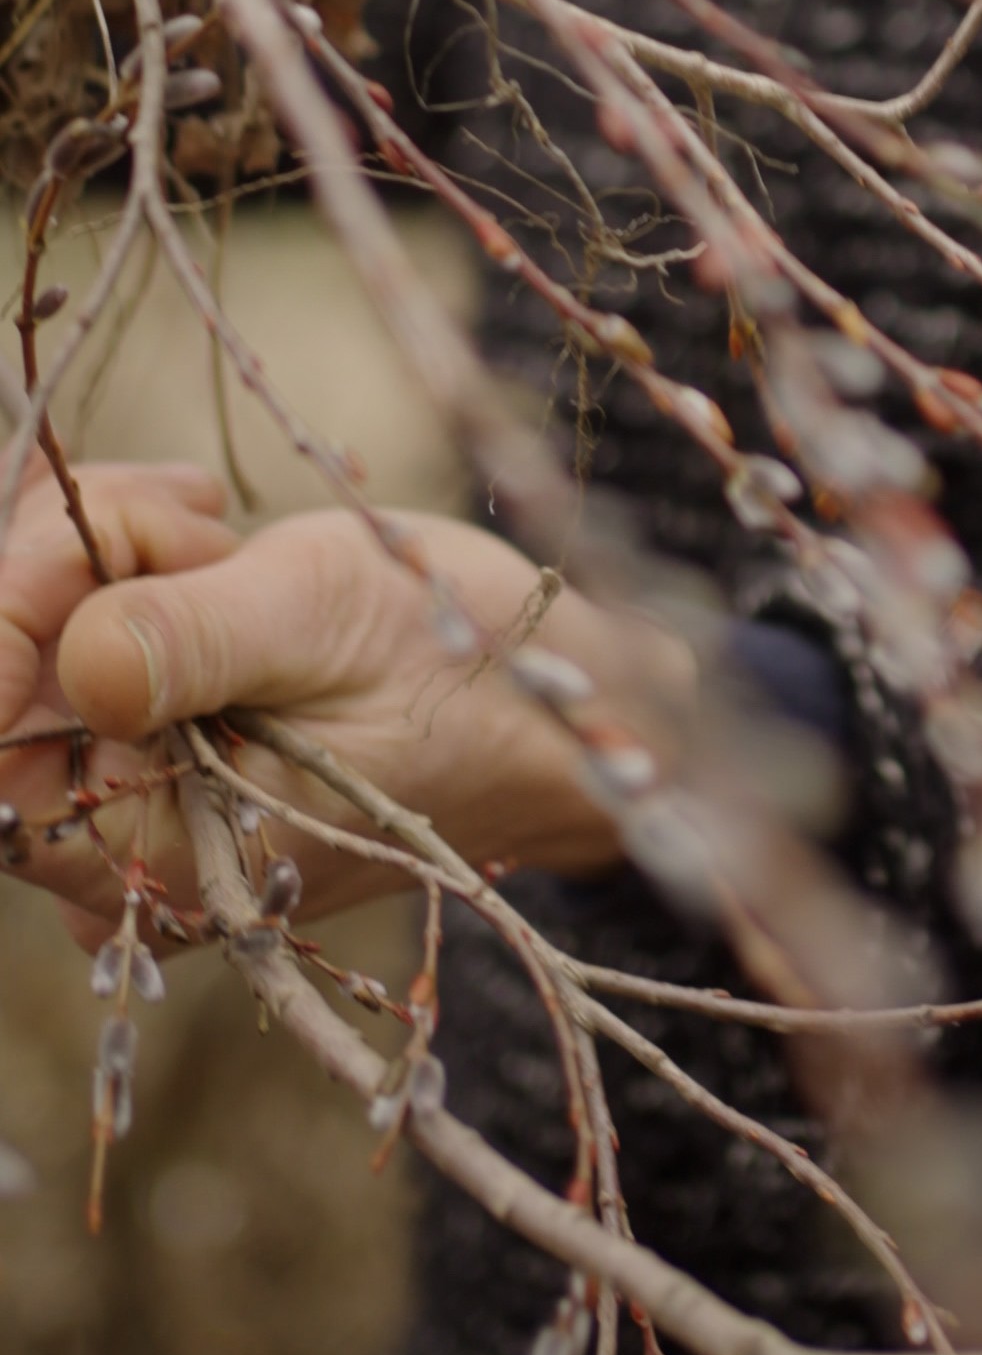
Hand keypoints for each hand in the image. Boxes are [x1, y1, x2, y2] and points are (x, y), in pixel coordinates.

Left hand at [0, 465, 681, 943]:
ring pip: (30, 649)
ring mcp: (128, 799)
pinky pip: (71, 649)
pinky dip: (114, 567)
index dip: (9, 608)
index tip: (87, 516)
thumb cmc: (461, 666)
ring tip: (218, 524)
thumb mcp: (328, 620)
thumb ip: (192, 642)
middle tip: (192, 502)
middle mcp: (117, 848)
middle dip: (66, 560)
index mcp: (153, 853)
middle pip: (0, 680)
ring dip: (100, 553)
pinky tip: (197, 535)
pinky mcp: (146, 751)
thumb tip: (70, 656)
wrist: (553, 705)